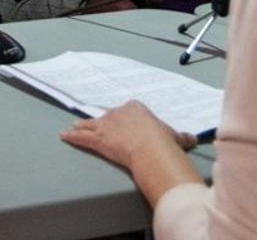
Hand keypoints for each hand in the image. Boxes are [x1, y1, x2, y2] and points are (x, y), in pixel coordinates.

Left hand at [60, 101, 196, 170]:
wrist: (150, 147)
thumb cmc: (163, 140)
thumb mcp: (176, 137)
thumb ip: (181, 136)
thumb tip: (193, 138)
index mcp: (135, 108)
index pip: (128, 109)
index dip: (125, 117)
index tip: (125, 121)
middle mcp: (117, 114)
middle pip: (107, 116)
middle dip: (103, 122)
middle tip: (98, 125)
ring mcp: (105, 126)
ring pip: (91, 124)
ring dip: (82, 126)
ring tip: (74, 126)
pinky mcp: (97, 139)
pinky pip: (81, 137)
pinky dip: (72, 137)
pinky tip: (63, 136)